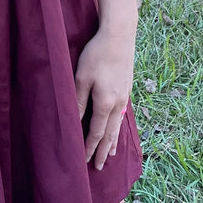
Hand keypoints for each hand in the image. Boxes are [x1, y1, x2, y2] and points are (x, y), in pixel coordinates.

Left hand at [74, 27, 135, 170]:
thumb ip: (78, 101)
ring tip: (112, 154)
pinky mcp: (127, 87)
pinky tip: (118, 126)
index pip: (96, 132)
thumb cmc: (97, 54)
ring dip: (113, 141)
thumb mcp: (81, 77)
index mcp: (105, 103)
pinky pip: (122, 114)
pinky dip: (119, 126)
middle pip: (110, 133)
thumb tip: (75, 121)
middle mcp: (118, 103)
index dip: (91, 147)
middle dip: (104, 150)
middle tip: (101, 167)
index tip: (87, 161)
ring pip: (118, 125)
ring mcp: (125, 96)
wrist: (119, 35)